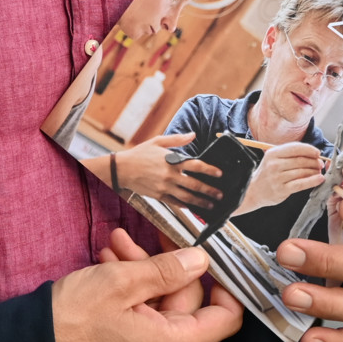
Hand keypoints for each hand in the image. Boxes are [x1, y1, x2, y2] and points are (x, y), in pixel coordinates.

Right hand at [53, 232, 241, 341]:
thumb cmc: (71, 320)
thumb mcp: (122, 281)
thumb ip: (168, 269)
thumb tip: (201, 260)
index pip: (226, 319)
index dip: (225, 285)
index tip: (213, 257)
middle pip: (187, 306)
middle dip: (164, 266)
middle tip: (137, 239)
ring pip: (160, 308)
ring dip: (141, 274)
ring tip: (113, 247)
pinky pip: (143, 321)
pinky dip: (132, 294)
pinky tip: (109, 266)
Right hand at [100, 134, 224, 210]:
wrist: (122, 169)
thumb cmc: (140, 154)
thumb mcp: (158, 141)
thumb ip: (177, 139)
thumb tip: (193, 135)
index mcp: (171, 161)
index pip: (196, 166)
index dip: (210, 170)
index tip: (220, 174)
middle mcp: (170, 176)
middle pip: (195, 184)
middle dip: (210, 190)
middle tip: (220, 194)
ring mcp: (164, 187)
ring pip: (187, 197)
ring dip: (201, 202)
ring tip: (211, 204)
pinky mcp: (158, 196)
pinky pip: (175, 203)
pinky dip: (186, 206)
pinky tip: (193, 207)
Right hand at [236, 141, 326, 213]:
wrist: (253, 191)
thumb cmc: (268, 173)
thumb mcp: (274, 159)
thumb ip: (290, 155)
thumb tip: (314, 154)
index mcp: (273, 153)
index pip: (295, 148)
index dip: (309, 149)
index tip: (318, 153)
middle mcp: (274, 164)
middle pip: (300, 160)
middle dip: (314, 161)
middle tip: (320, 164)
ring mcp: (277, 177)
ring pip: (302, 172)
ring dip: (314, 171)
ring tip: (319, 172)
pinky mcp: (281, 189)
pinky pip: (301, 184)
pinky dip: (312, 181)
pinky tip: (320, 179)